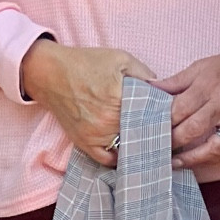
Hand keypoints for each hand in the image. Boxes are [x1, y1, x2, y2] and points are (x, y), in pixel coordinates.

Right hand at [20, 40, 157, 166]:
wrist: (50, 73)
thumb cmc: (85, 63)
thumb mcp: (120, 58)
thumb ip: (145, 73)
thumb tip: (163, 89)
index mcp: (120, 100)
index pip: (152, 117)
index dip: (162, 119)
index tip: (169, 120)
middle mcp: (108, 122)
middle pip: (141, 135)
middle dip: (152, 133)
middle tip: (162, 132)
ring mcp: (95, 136)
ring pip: (127, 149)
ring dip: (137, 145)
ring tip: (146, 141)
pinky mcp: (84, 143)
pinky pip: (107, 160)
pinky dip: (118, 157)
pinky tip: (126, 151)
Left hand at [158, 29, 219, 169]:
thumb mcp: (203, 66)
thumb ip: (176, 81)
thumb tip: (148, 89)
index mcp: (209, 84)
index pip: (178, 108)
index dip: (161, 121)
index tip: (145, 128)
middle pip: (190, 128)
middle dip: (169, 140)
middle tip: (150, 147)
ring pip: (208, 147)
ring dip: (186, 157)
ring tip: (168, 161)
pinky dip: (204, 160)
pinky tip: (189, 162)